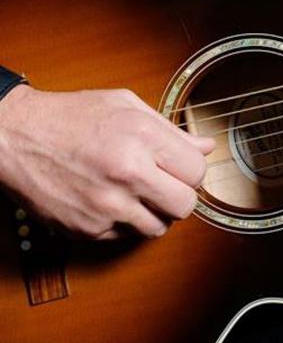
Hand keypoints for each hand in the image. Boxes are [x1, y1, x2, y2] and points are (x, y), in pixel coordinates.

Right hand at [0, 84, 214, 239]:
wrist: (18, 137)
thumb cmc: (71, 116)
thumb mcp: (126, 105)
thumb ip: (170, 129)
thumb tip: (205, 147)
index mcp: (141, 139)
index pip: (196, 172)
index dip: (192, 170)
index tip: (180, 166)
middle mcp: (126, 175)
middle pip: (184, 206)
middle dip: (179, 195)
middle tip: (164, 183)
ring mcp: (106, 206)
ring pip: (158, 228)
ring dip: (154, 212)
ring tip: (136, 191)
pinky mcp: (87, 229)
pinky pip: (125, 237)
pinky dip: (124, 222)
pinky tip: (111, 199)